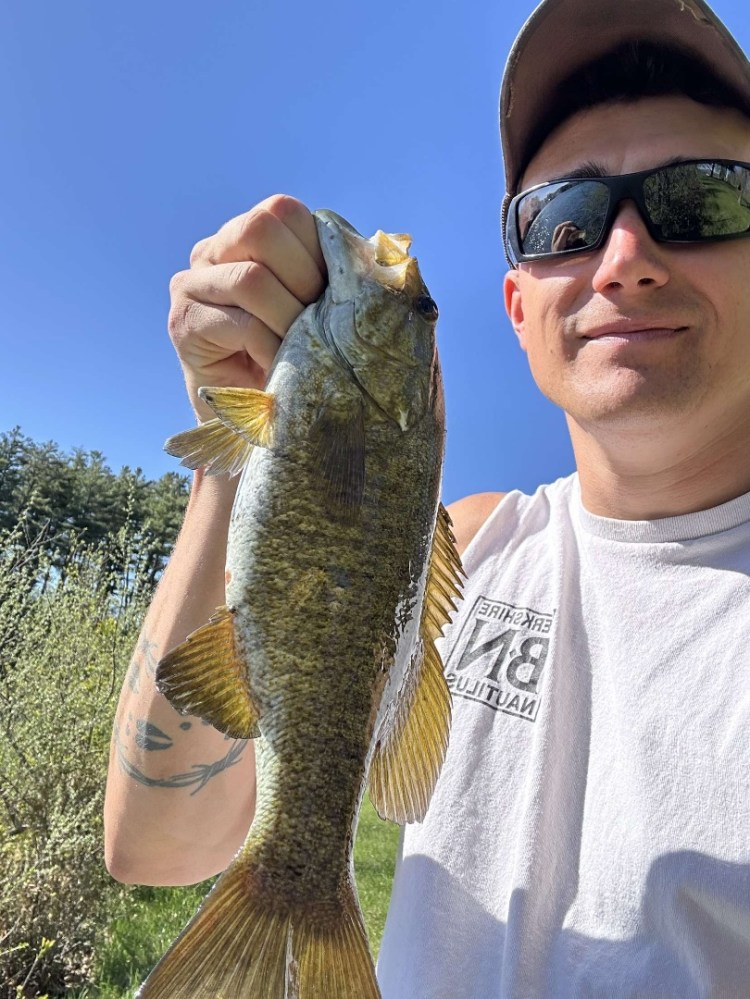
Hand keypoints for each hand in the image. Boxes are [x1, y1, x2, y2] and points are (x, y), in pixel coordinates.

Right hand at [168, 195, 326, 420]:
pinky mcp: (183, 324)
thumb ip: (330, 270)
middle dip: (301, 276)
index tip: (330, 292)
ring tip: (300, 347)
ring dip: (289, 318)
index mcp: (246, 235)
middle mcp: (212, 251)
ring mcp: (190, 285)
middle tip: (315, 319)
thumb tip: (373, 253)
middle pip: (259, 228)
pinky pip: (242, 324)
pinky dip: (273, 348)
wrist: (258, 414)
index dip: (316, 248)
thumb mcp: (318, 303)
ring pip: (251, 278)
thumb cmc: (296, 355)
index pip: (282, 210)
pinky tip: (280, 366)